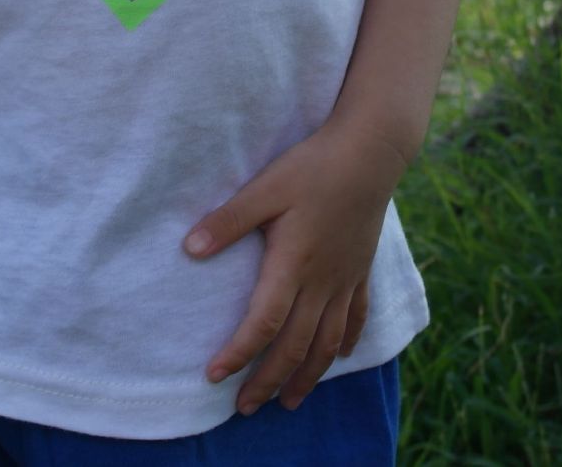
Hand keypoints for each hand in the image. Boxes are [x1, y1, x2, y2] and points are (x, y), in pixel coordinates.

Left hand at [182, 117, 412, 414]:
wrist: (371, 152)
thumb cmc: (313, 166)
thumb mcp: (264, 188)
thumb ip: (228, 220)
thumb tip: (190, 249)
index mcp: (293, 264)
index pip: (264, 323)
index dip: (239, 353)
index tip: (215, 376)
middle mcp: (322, 281)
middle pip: (295, 346)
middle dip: (269, 381)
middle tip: (246, 408)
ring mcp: (346, 278)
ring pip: (327, 342)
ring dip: (307, 376)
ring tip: (289, 401)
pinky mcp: (361, 269)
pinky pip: (356, 317)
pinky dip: (345, 343)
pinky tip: (338, 357)